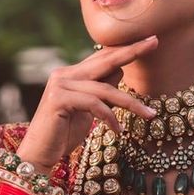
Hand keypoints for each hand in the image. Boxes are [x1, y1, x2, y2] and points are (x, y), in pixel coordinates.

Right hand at [16, 35, 158, 169]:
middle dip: (131, 52)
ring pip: (104, 88)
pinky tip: (117, 130)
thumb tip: (120, 70)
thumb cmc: (64, 135)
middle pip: (104, 60)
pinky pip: (94, 103)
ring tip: (149, 115)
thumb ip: (101, 91)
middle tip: (154, 42)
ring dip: (130, 103)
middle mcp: (64, 74)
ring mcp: (59, 85)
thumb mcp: (89, 110)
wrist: (39, 154)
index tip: (150, 40)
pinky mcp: (58, 99)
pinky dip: (109, 117)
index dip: (124, 49)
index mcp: (71, 74)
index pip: (102, 57)